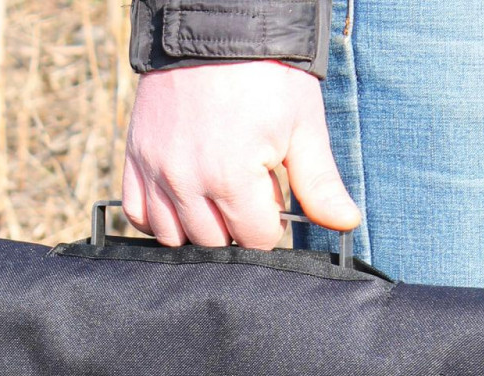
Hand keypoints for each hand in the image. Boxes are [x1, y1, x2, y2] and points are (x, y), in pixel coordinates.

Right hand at [122, 60, 360, 248]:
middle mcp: (186, 180)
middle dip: (236, 228)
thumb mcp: (303, 128)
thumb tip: (347, 223)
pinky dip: (158, 219)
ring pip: (173, 237)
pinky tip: (182, 204)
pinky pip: (136, 213)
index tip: (274, 200)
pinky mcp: (135, 157)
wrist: (217, 24)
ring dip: (198, 230)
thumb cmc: (268, 75)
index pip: (254, 240)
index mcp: (231, 178)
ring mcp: (156, 170)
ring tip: (217, 200)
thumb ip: (320, 185)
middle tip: (248, 194)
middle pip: (214, 243)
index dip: (271, 226)